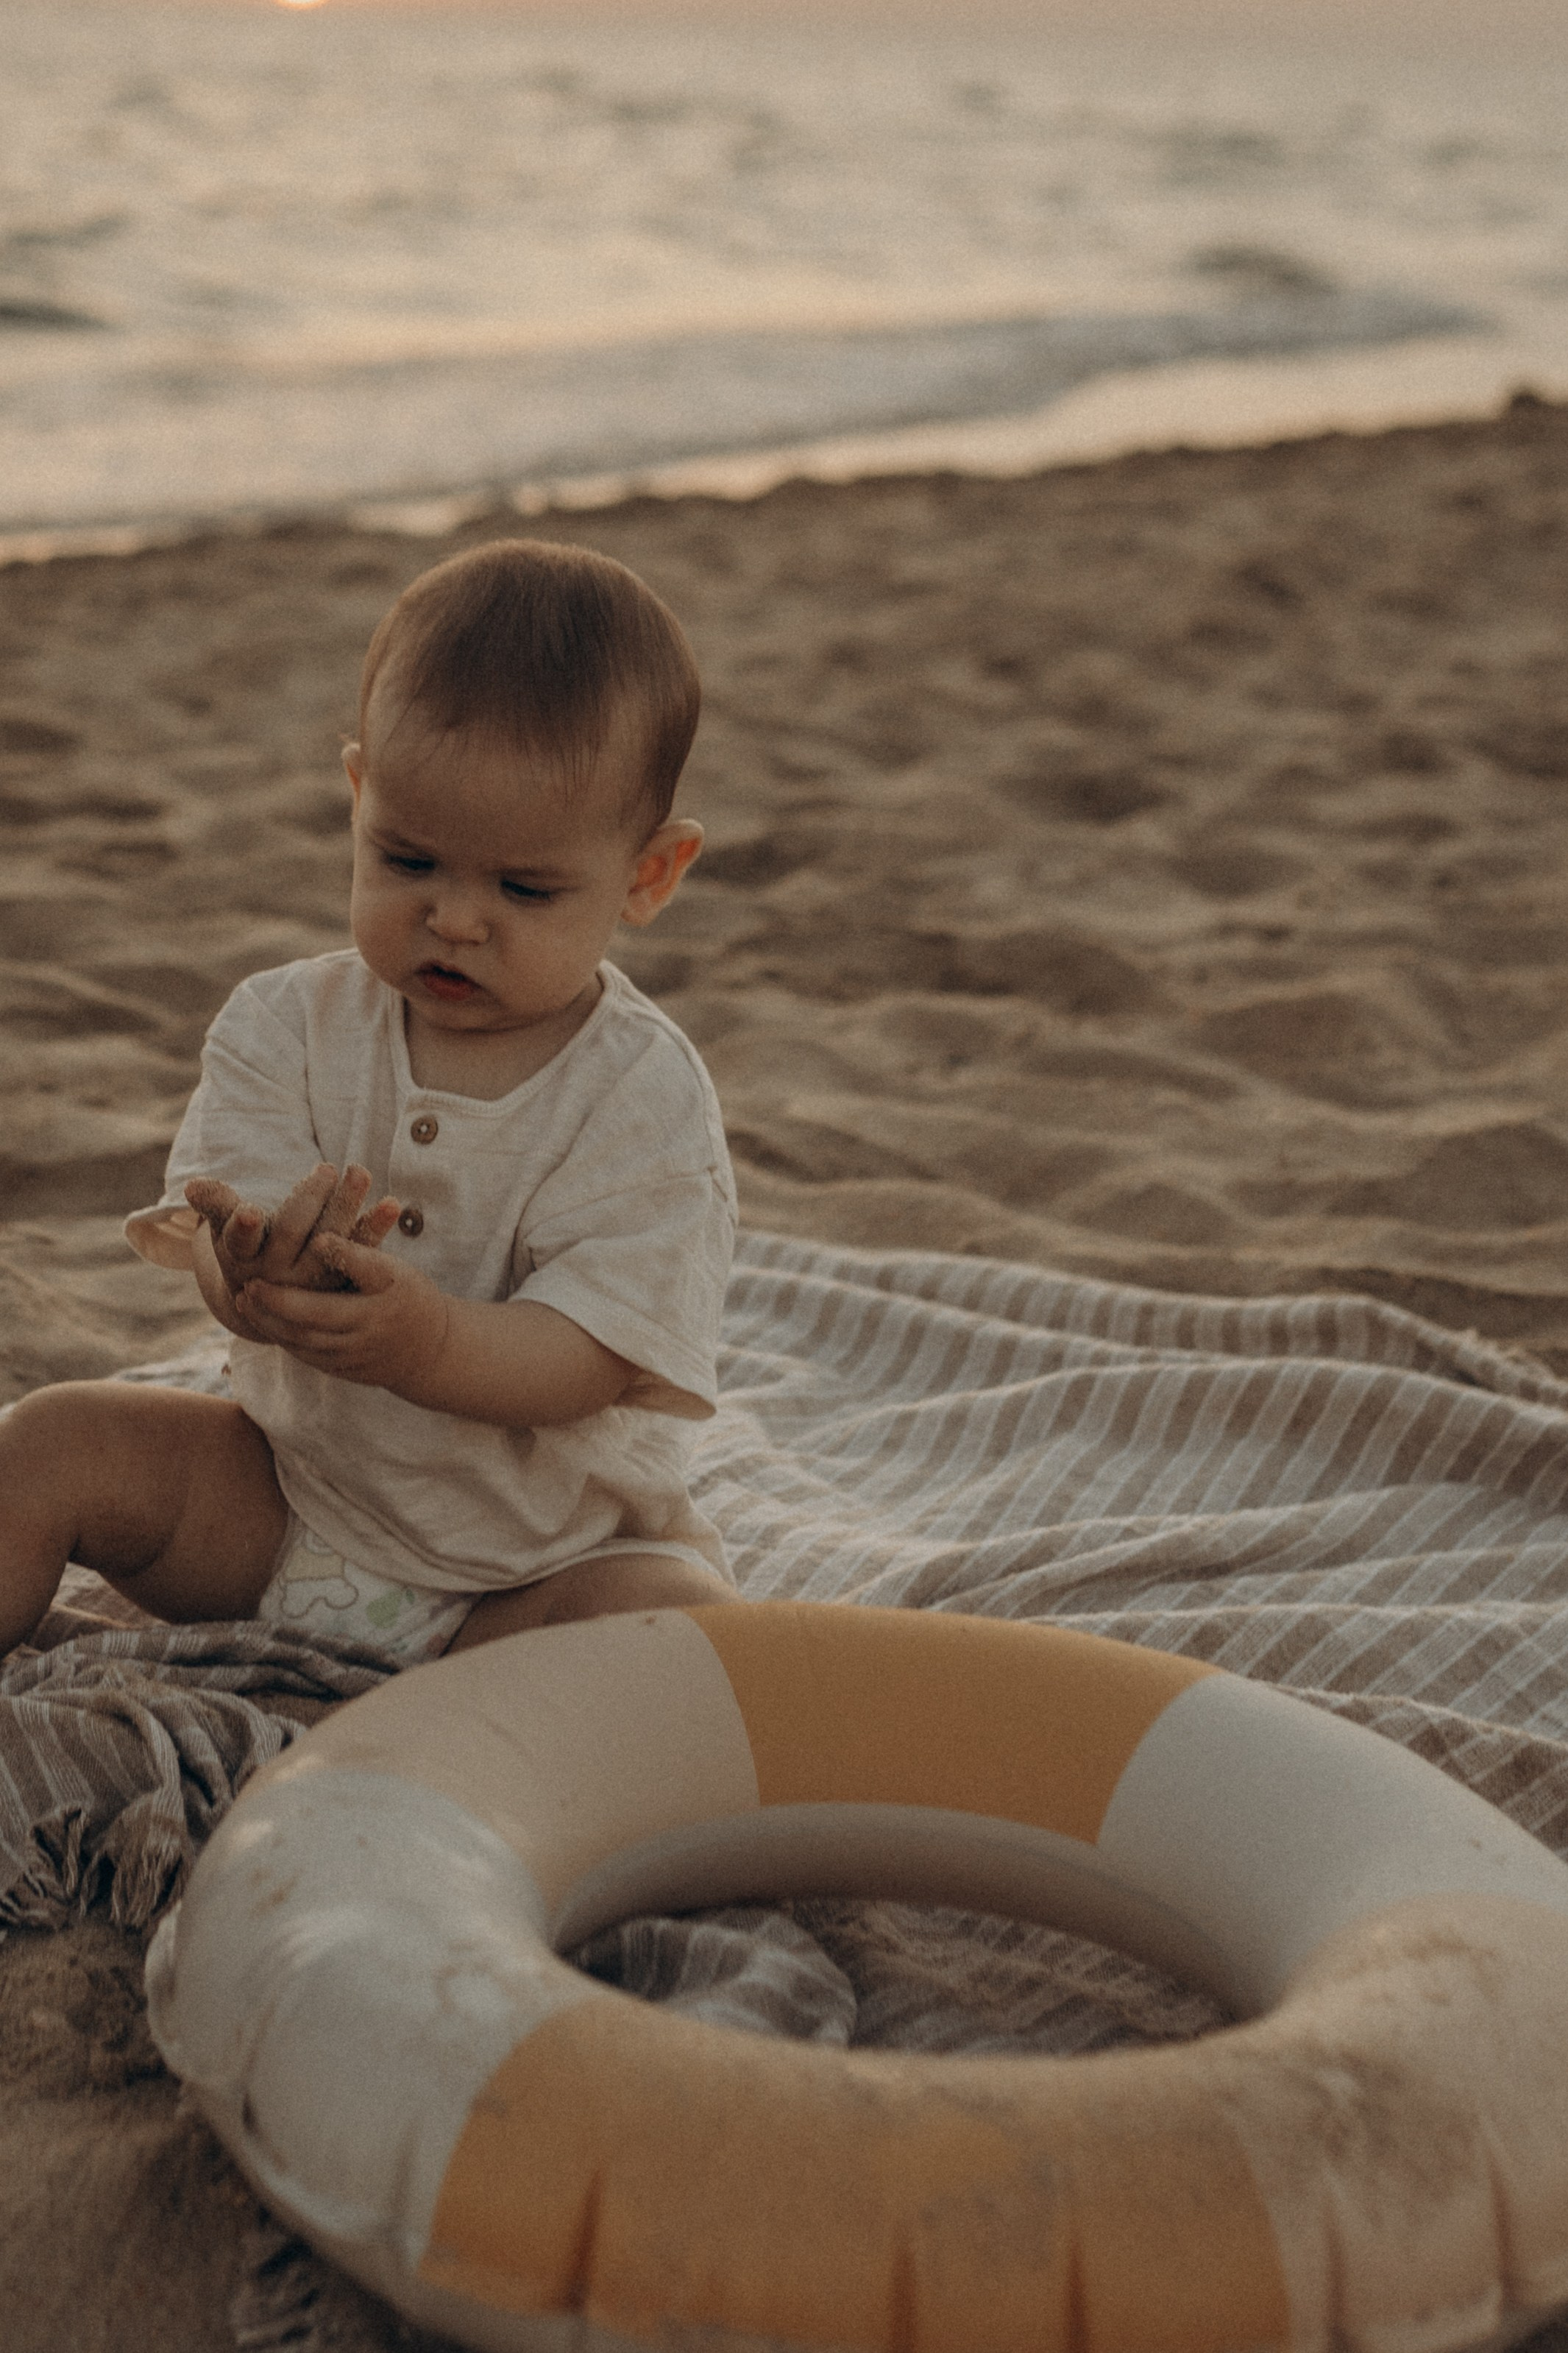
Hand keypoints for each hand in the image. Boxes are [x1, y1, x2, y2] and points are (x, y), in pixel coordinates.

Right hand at [185, 1163, 399, 1297]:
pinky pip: (361, 1251)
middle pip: (292, 1232)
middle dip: (307, 1199)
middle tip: (325, 1168)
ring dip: (346, 1206)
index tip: (249, 1211)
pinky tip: (393, 1205)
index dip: (243, 1227)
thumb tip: (191, 1185)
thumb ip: (217, 1204)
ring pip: (329, 1240)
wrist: (277, 1303)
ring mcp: (312, 1277)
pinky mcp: (341, 1276)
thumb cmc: (248, 1250)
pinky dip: (376, 1227)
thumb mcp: (226, 1231)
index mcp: (244, 1258)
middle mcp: (278, 1272)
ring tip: (360, 1172)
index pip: (241, 1240)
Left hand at [238, 1235, 452, 1393]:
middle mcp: (373, 1324)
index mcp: (390, 1290)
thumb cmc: (405, 1295)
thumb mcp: (393, 1271)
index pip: (367, 1269)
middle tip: (250, 1282)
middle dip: (280, 1300)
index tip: (317, 1238)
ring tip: (244, 1299)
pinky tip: (260, 1319)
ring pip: (304, 1338)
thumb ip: (357, 1257)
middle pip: (319, 1314)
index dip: (343, 1253)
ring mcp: (357, 1351)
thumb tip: (317, 1237)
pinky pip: (305, 1354)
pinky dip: (280, 1336)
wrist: (428, 1350)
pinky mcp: (343, 1369)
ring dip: (269, 1320)